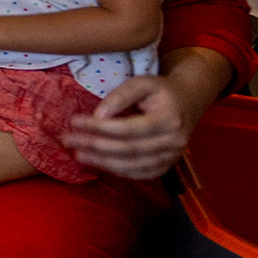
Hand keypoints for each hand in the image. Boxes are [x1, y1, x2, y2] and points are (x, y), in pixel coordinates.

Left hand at [65, 70, 199, 182]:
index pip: (129, 129)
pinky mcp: (167, 166)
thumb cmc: (162, 90)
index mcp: (170, 119)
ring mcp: (173, 157)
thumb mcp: (143, 83)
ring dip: (102, 162)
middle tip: (68, 140)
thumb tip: (99, 116)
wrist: (189, 100)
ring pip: (133, 165)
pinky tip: (98, 164)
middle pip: (128, 149)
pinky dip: (117, 171)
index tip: (74, 121)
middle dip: (95, 146)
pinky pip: (140, 174)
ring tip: (78, 155)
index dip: (99, 128)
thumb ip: (120, 95)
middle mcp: (175, 142)